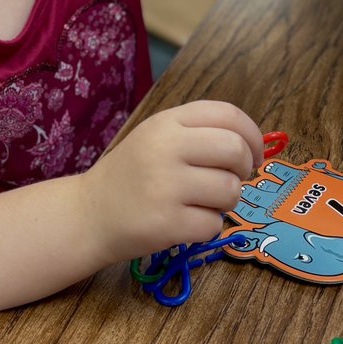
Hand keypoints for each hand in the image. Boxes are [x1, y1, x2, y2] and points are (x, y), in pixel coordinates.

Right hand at [80, 100, 262, 264]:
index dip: (252, 135)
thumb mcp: (156, 138)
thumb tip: (251, 148)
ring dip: (225, 203)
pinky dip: (206, 228)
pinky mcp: (166, 223)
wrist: (89, 214)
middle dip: (244, 170)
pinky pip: (213, 225)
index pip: (228, 115)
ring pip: (230, 191)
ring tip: (201, 204)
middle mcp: (166, 148)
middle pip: (235, 150)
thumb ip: (198, 133)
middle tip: (229, 181)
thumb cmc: (131, 175)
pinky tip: (185, 223)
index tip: (253, 154)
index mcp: (166, 122)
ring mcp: (165, 186)